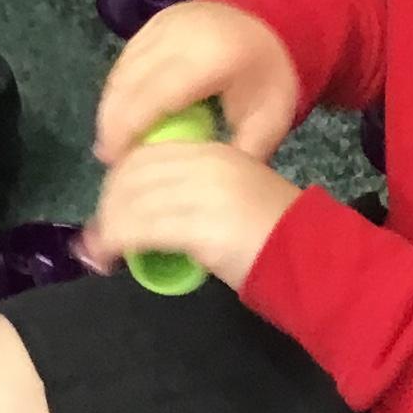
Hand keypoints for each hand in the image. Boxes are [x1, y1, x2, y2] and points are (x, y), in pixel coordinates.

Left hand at [82, 142, 303, 290]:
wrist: (314, 259)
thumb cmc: (276, 237)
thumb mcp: (235, 196)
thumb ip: (194, 192)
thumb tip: (145, 208)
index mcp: (215, 152)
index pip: (148, 154)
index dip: (119, 181)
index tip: (109, 208)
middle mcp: (207, 164)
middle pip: (132, 174)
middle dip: (107, 205)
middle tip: (98, 236)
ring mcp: (203, 194)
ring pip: (130, 202)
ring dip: (106, 229)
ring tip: (99, 253)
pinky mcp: (199, 227)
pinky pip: (140, 230)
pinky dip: (114, 244)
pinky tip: (109, 258)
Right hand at [95, 1, 299, 167]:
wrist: (279, 24)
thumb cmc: (271, 79)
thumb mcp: (267, 123)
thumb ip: (238, 154)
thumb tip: (200, 186)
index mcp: (214, 56)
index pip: (157, 94)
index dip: (130, 127)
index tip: (116, 159)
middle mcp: (183, 32)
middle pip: (130, 80)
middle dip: (112, 120)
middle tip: (107, 157)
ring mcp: (167, 22)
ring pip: (122, 68)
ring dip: (111, 105)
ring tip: (110, 140)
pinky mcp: (157, 20)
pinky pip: (127, 57)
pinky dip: (119, 87)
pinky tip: (120, 113)